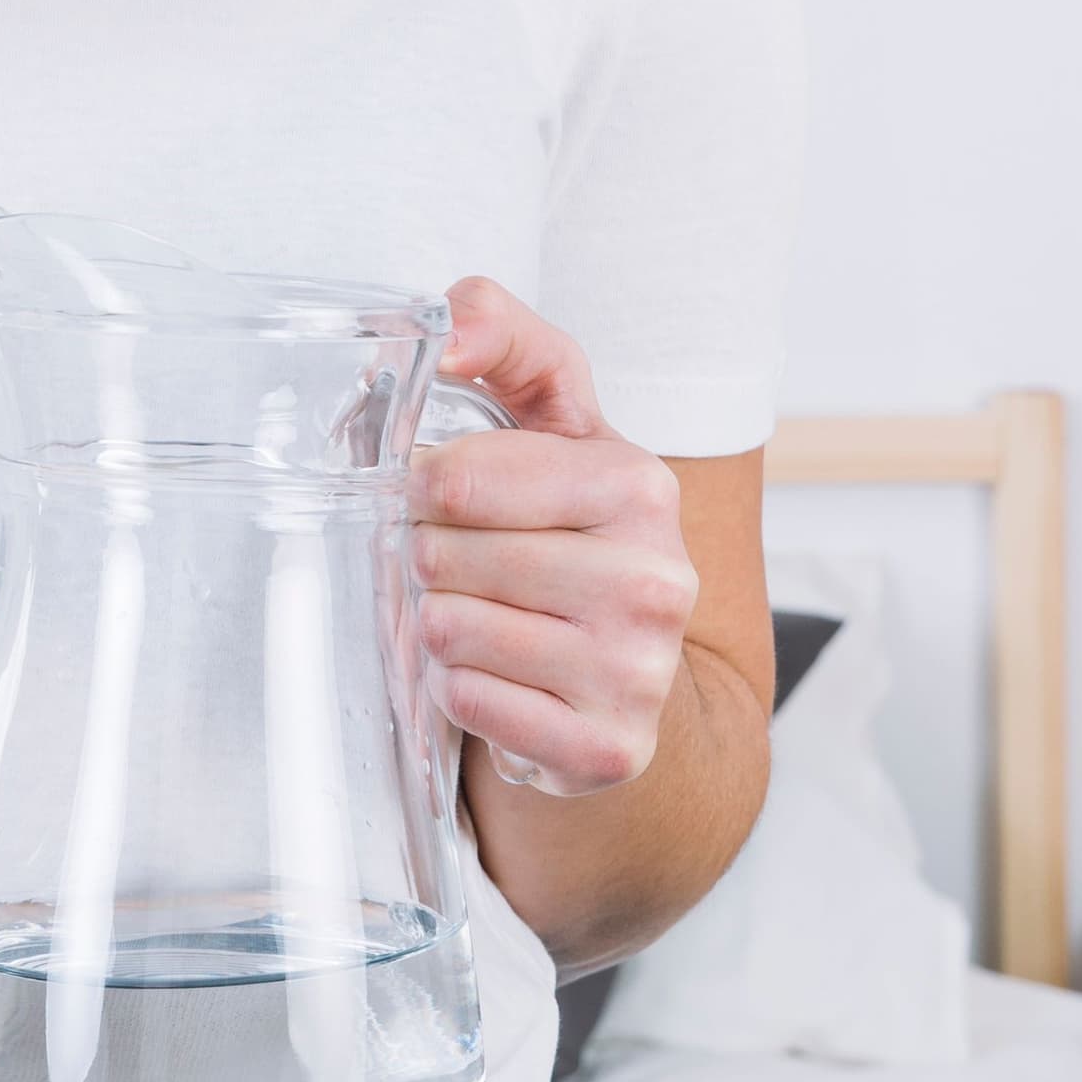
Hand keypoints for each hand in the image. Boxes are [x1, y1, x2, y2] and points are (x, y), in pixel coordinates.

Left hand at [411, 278, 695, 801]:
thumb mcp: (545, 410)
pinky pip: (470, 705)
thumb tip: (445, 335)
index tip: (435, 496)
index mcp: (641, 487)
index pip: (459, 480)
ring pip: (453, 632)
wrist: (622, 662)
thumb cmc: (568, 522)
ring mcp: (640, 673)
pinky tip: (492, 672)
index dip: (423, 488)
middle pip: (450, 558)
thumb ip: (498, 331)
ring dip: (439, 624)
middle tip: (458, 565)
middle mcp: (657, 581)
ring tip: (478, 615)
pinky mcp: (608, 750)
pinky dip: (458, 689)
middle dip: (430, 558)